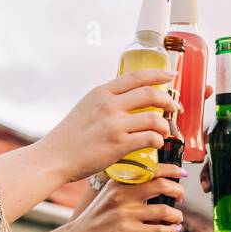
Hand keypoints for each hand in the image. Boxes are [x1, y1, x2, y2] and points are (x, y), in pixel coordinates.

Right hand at [35, 70, 177, 182]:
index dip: (158, 74)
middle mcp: (109, 105)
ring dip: (165, 125)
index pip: (136, 76)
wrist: (55, 157)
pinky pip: (149, 138)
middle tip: (175, 108)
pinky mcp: (118, 145)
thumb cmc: (69, 137)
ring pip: (154, 118)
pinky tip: (156, 143)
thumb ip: (106, 101)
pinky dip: (158, 140)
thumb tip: (127, 99)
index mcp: (101, 93)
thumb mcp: (86, 108)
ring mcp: (114, 125)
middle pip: (150, 94)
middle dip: (169, 100)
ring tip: (165, 131)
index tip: (171, 75)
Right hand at [61, 162, 185, 231]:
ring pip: (164, 211)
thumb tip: (157, 179)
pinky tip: (174, 230)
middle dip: (178, 191)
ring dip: (177, 215)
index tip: (183, 173)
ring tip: (178, 218)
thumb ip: (128, 184)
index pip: (152, 169)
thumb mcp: (109, 192)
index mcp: (120, 181)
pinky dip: (171, 230)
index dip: (173, 170)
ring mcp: (126, 214)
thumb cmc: (98, 215)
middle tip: (181, 197)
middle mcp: (123, 195)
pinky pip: (158, 230)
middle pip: (162, 185)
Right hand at [200, 139, 230, 213]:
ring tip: (208, 188)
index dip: (212, 136)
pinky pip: (219, 184)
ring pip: (214, 170)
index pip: (226, 135)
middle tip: (207, 178)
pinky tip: (210, 193)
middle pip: (215, 155)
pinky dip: (212, 188)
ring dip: (207, 177)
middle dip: (206, 164)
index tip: (204, 144)